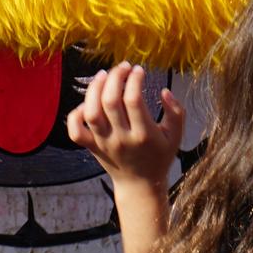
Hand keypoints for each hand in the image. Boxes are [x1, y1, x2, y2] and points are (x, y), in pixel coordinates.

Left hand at [66, 62, 184, 189]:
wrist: (140, 185)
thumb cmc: (160, 156)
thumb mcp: (175, 136)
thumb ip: (176, 112)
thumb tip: (164, 91)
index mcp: (144, 135)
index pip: (133, 100)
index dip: (134, 80)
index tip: (139, 70)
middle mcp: (121, 138)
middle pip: (110, 101)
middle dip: (115, 78)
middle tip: (122, 67)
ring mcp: (104, 143)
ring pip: (91, 113)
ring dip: (94, 89)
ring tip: (103, 75)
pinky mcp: (91, 147)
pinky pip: (76, 131)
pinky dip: (76, 114)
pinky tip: (87, 102)